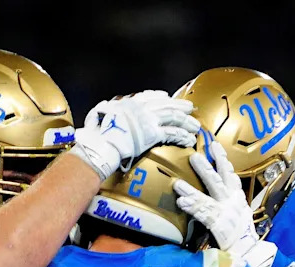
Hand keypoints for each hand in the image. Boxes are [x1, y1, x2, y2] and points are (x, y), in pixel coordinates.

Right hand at [70, 90, 199, 180]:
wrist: (103, 143)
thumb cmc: (99, 132)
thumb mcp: (100, 113)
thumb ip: (107, 110)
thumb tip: (102, 110)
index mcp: (131, 103)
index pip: (150, 96)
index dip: (161, 97)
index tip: (168, 97)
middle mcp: (143, 108)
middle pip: (167, 105)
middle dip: (181, 107)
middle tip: (190, 109)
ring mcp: (149, 120)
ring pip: (174, 118)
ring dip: (186, 122)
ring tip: (195, 126)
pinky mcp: (154, 134)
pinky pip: (173, 133)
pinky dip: (183, 136)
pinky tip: (189, 140)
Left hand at [174, 141, 277, 266]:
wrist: (250, 256)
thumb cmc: (242, 237)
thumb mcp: (240, 217)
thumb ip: (228, 205)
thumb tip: (218, 193)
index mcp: (239, 201)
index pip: (231, 177)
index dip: (223, 161)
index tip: (216, 146)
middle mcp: (233, 205)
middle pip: (219, 182)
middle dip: (207, 168)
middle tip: (194, 156)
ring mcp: (226, 215)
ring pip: (207, 199)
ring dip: (192, 190)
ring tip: (178, 184)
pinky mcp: (220, 227)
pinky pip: (204, 215)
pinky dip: (193, 207)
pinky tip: (182, 201)